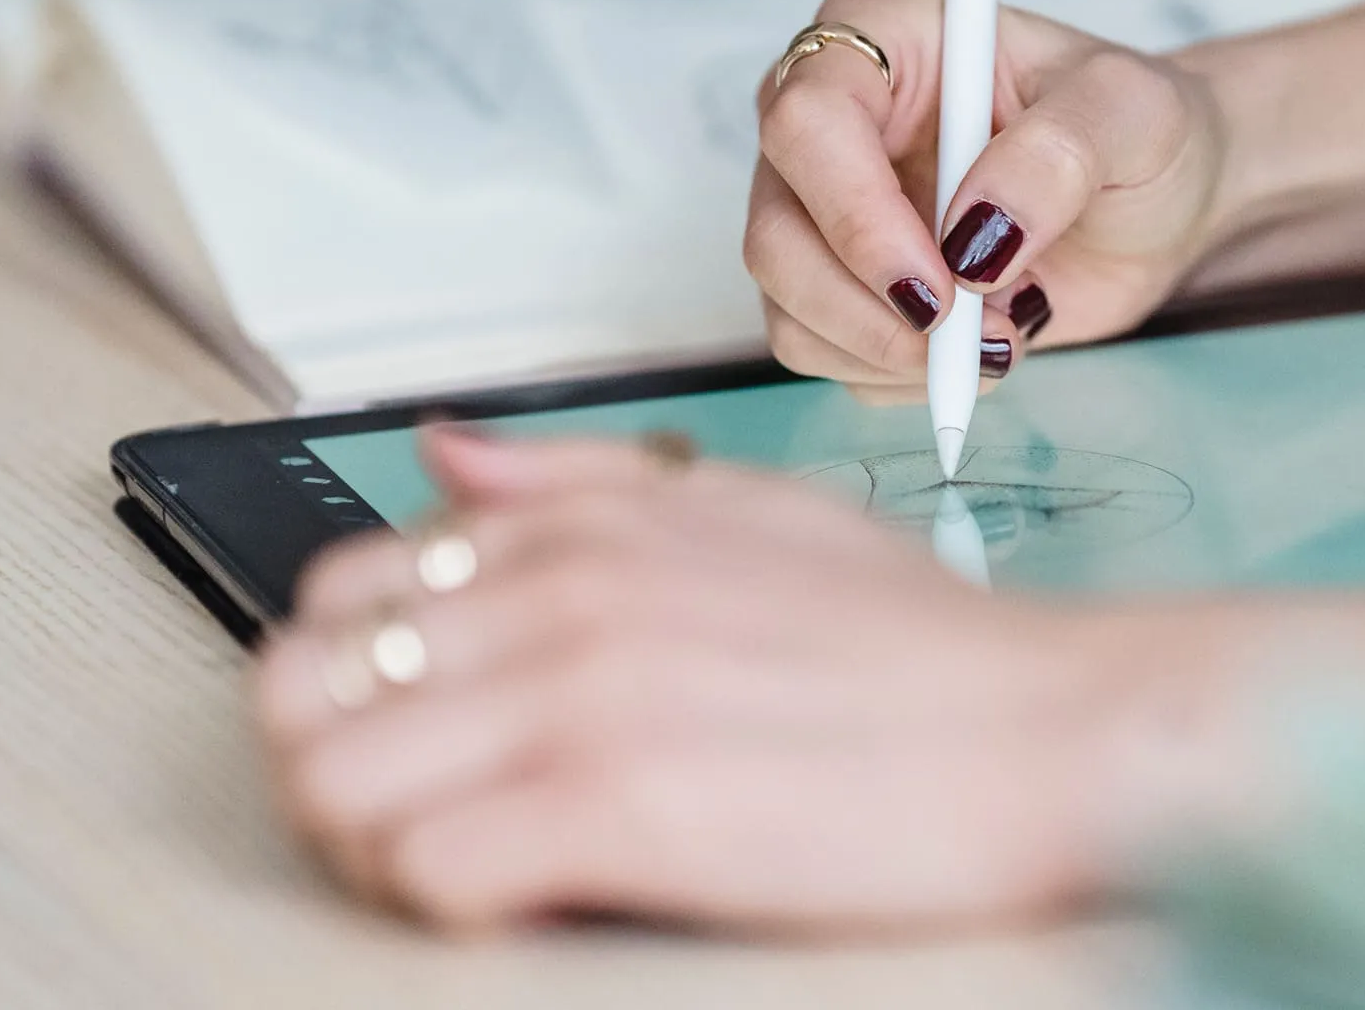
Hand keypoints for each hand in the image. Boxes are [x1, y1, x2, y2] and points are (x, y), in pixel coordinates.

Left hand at [252, 430, 1226, 934]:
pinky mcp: (620, 809)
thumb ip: (584, 484)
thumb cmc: (926, 651)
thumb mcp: (750, 515)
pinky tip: (531, 903)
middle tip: (416, 818)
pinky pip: (427, 873)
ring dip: (373, 848)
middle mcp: (561, 596)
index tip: (419, 739)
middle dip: (332, 768)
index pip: (341, 589)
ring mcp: (583, 698)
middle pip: (301, 690)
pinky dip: (452, 907)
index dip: (353, 682)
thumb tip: (447, 456)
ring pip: (332, 785)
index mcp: (581, 529)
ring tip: (470, 869)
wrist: (1063, 729)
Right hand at [747, 0, 1229, 399]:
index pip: (806, 122)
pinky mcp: (843, 283)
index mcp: (879, 36)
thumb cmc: (1138, 128)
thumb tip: (977, 234)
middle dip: (870, 309)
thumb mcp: (1131, 112)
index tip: (943, 279)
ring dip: (892, 351)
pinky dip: (902, 376)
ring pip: (788, 307)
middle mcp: (830, 121)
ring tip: (1004, 333)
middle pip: (775, 233)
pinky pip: (826, 354)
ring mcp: (825, 208)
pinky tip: (981, 346)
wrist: (1158, 199)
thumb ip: (1059, 154)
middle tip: (977, 333)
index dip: (855, 214)